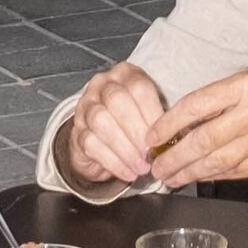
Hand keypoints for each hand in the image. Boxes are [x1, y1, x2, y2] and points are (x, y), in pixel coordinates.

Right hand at [65, 62, 173, 189]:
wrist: (102, 139)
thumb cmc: (133, 122)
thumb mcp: (149, 112)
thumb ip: (159, 120)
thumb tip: (171, 140)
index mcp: (125, 74)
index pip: (138, 87)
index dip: (151, 113)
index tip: (162, 137)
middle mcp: (102, 85)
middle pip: (117, 101)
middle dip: (137, 131)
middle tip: (150, 154)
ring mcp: (85, 106)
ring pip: (101, 121)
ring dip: (125, 149)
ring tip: (141, 167)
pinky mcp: (76, 131)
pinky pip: (92, 144)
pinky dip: (113, 162)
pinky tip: (128, 172)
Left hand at [138, 68, 247, 189]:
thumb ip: (228, 100)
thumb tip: (188, 123)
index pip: (196, 105)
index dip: (168, 124)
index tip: (152, 136)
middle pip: (201, 139)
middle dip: (173, 156)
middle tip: (156, 165)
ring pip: (215, 161)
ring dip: (188, 172)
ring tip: (171, 176)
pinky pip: (234, 173)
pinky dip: (213, 177)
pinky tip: (199, 178)